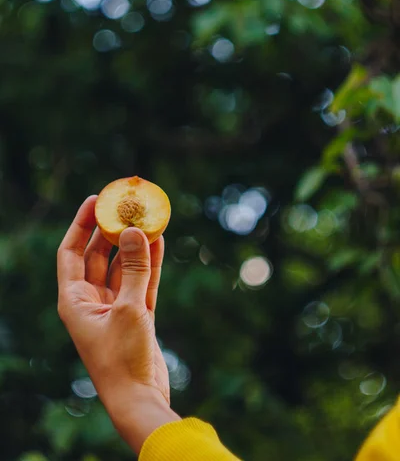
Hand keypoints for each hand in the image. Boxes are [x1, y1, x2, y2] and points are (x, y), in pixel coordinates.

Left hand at [57, 195, 179, 452]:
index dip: (81, 224)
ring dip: (133, 245)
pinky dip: (149, 263)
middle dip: (110, 231)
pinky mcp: (136, 315)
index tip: (96, 200)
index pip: (70, 253)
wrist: (138, 399)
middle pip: (97, 256)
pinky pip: (142, 281)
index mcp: (74, 301)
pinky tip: (158, 241)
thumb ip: (134, 268)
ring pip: (123, 267)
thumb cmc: (123, 358)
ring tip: (145, 217)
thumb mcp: (129, 308)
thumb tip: (134, 229)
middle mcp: (91, 301)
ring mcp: (115, 308)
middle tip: (124, 206)